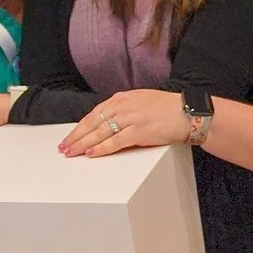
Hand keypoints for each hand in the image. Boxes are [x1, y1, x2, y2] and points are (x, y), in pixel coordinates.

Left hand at [60, 88, 184, 156]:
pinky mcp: (138, 131)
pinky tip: (92, 154)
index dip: (80, 127)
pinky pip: (114, 142)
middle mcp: (122, 106)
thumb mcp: (141, 101)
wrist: (188, 112)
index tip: (70, 136)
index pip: (94, 114)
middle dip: (76, 137)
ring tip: (72, 153)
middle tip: (64, 147)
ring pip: (99, 133)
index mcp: (122, 98)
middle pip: (92, 123)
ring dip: (83, 144)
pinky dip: (101, 148)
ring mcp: (130, 118)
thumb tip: (109, 121)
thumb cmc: (168, 108)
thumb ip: (124, 108)